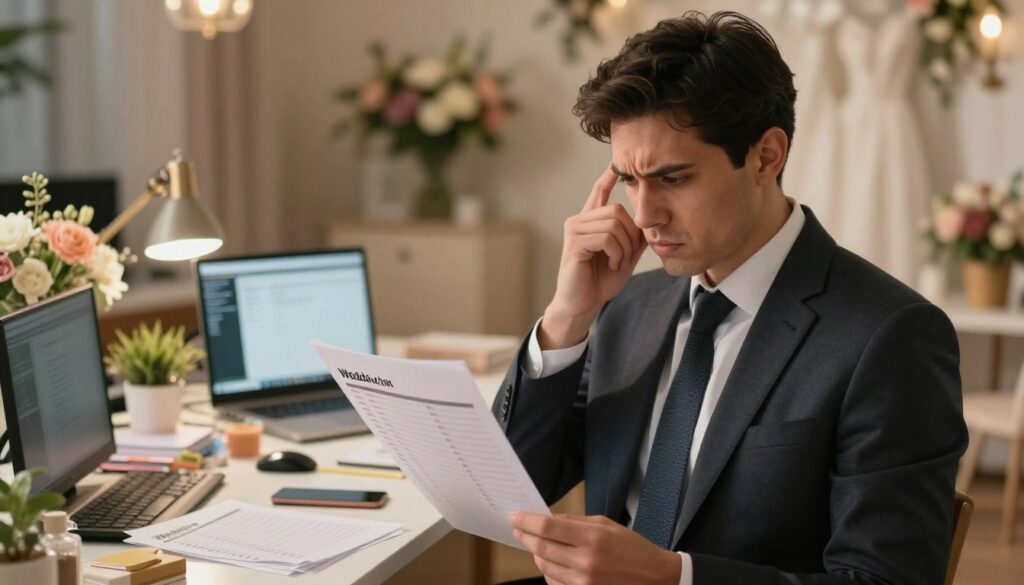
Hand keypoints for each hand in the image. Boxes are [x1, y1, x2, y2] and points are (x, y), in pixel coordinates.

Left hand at [510, 512, 680, 584]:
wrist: (655, 578)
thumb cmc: (632, 548)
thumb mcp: (606, 524)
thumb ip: (575, 522)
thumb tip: (548, 519)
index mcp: (593, 538)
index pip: (548, 528)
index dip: (527, 521)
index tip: (515, 516)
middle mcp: (586, 562)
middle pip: (541, 548)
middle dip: (525, 536)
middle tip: (517, 528)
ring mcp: (583, 582)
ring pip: (544, 566)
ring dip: (536, 553)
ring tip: (536, 543)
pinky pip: (553, 582)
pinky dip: (547, 571)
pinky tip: (550, 561)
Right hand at [540, 165, 645, 348]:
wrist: (583, 304)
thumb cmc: (600, 281)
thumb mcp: (625, 256)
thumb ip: (635, 238)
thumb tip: (650, 221)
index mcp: (590, 222)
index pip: (599, 191)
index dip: (608, 176)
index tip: (617, 163)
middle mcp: (579, 221)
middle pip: (617, 211)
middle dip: (631, 236)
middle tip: (626, 257)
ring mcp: (574, 230)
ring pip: (614, 224)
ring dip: (624, 248)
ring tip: (618, 263)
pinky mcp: (574, 242)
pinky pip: (606, 237)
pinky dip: (617, 253)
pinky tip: (612, 264)